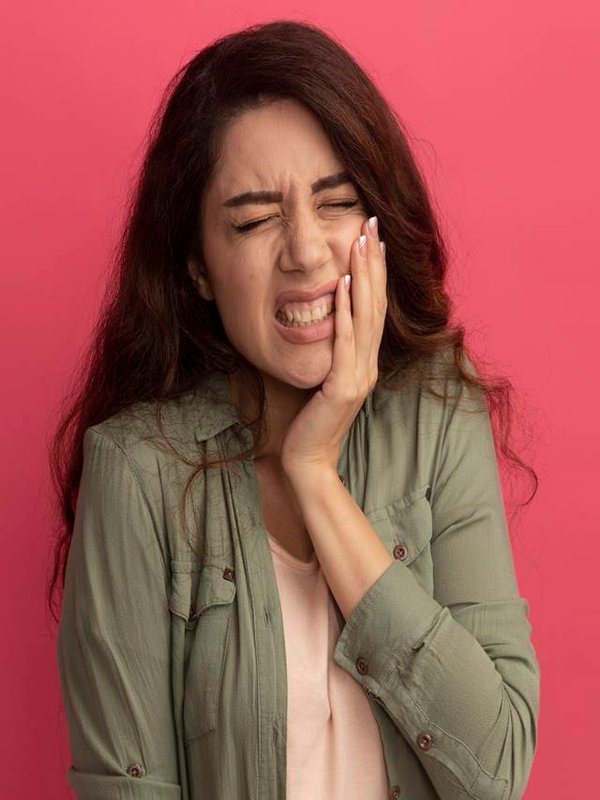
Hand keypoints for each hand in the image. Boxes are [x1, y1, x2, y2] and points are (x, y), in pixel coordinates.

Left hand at [280, 216, 386, 477]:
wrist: (308, 460)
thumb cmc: (309, 421)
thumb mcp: (322, 379)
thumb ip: (329, 352)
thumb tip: (321, 318)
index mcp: (365, 362)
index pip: (374, 309)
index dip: (375, 273)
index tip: (373, 239)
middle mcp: (368, 365)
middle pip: (376, 304)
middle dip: (374, 263)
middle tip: (373, 225)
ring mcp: (358, 376)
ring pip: (365, 317)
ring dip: (364, 277)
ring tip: (362, 243)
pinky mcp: (342, 387)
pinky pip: (345, 343)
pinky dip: (345, 312)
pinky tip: (343, 286)